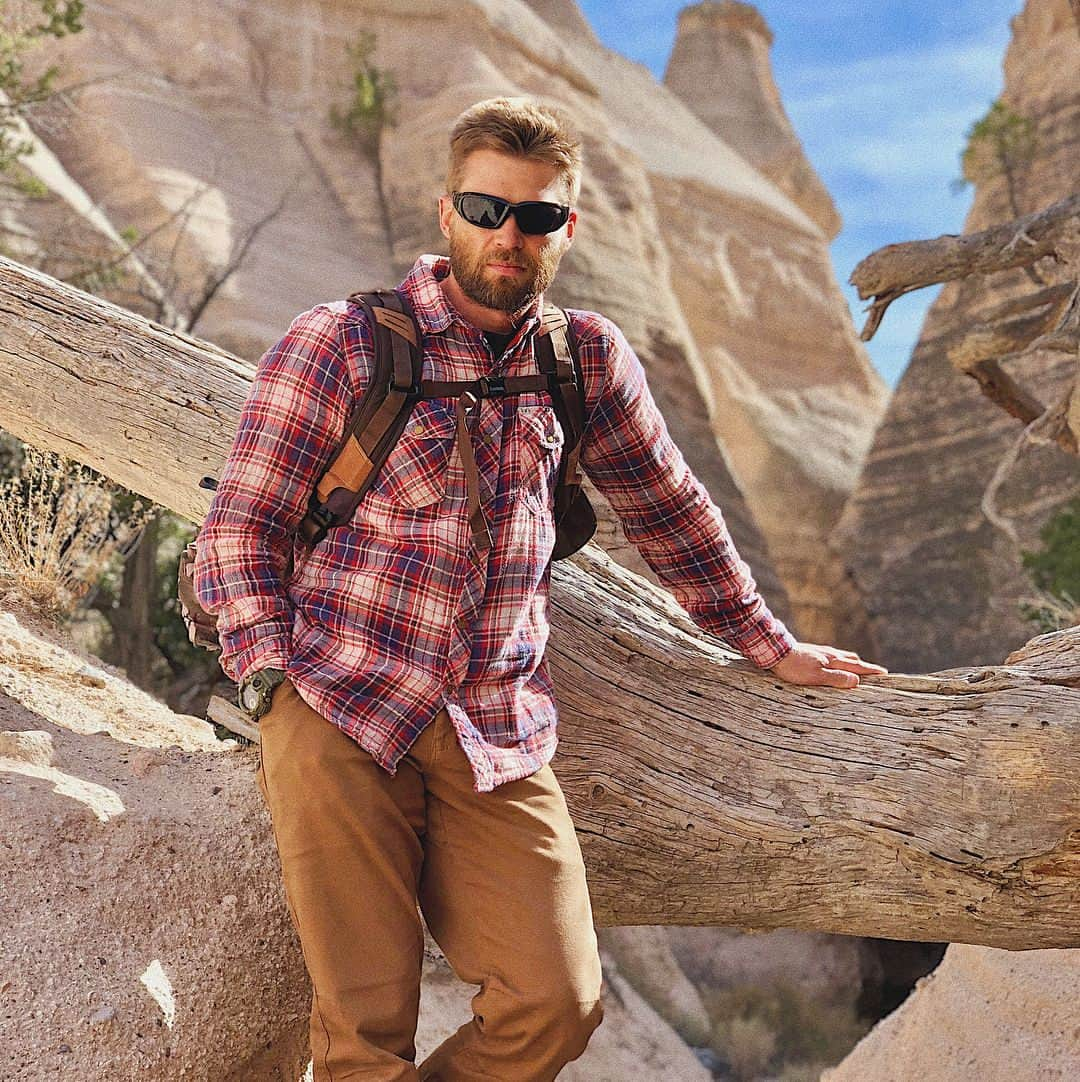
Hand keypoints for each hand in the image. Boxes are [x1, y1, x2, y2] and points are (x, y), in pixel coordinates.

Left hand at [768, 642, 887, 687]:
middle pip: (852, 660)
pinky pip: (832, 656)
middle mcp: (830, 654)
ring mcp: (820, 652)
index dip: (871, 671)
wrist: (776, 651)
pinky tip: (833, 663)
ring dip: (853, 662)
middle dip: (865, 667)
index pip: (857, 667)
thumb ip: (837, 679)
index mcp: (834, 660)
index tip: (884, 674)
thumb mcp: (817, 676)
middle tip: (876, 672)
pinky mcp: (811, 651)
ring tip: (857, 668)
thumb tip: (857, 682)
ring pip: (842, 656)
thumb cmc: (795, 667)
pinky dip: (840, 660)